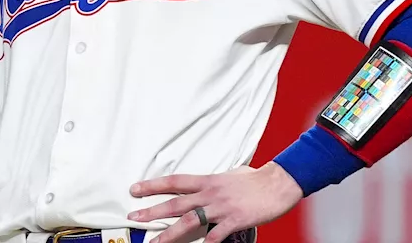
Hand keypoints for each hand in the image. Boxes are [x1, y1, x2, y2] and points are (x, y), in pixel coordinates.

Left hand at [127, 163, 302, 242]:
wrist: (278, 183)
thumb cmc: (254, 179)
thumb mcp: (228, 175)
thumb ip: (212, 183)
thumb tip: (202, 186)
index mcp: (207, 181)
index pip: (174, 182)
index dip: (152, 185)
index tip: (135, 189)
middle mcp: (210, 194)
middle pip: (175, 203)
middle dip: (152, 211)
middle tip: (133, 217)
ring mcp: (221, 208)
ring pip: (189, 221)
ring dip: (169, 233)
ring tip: (154, 242)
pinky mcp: (235, 221)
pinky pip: (216, 235)